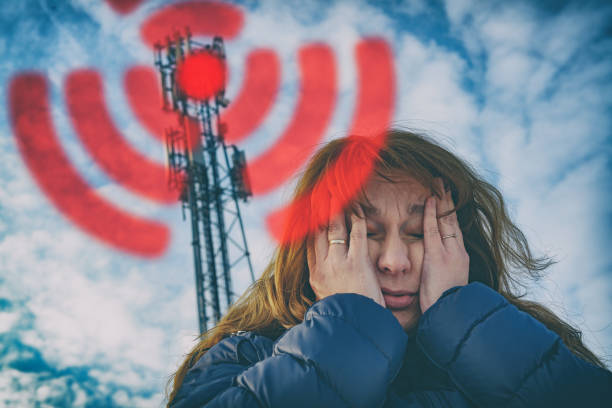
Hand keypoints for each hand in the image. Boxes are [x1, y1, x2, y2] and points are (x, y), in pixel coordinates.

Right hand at [307, 194, 384, 307]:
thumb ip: (325, 278)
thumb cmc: (348, 312)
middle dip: (319, 209)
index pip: (309, 241)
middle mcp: (323, 267)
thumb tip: (324, 265)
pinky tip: (358, 210)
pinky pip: (357, 234)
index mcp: (315, 275)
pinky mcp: (357, 264)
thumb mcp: (327, 296)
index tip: (311, 208)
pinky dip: (357, 219)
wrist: (357, 329)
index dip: (309, 222)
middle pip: (317, 230)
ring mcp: (339, 264)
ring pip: (334, 228)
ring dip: (336, 208)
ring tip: (336, 194)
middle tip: (321, 193)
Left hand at [419, 178, 468, 312]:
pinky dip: (431, 214)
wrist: (450, 317)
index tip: (445, 198)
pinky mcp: (438, 257)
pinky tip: (429, 200)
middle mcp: (458, 253)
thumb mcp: (444, 284)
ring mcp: (449, 254)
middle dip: (448, 200)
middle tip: (443, 182)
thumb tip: (434, 270)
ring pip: (446, 221)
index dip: (449, 213)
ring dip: (441, 200)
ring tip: (438, 183)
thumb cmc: (444, 305)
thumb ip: (439, 272)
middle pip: (452, 220)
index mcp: (459, 259)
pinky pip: (433, 230)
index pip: (453, 230)